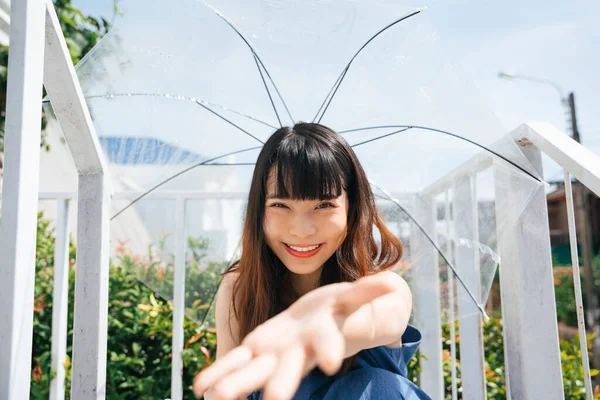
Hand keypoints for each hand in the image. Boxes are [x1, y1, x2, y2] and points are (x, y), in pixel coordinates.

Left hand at [193, 275, 395, 399]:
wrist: (315, 325)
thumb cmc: (334, 311)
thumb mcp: (349, 298)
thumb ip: (367, 293)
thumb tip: (391, 286)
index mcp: (319, 337)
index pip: (325, 344)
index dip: (326, 351)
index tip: (329, 364)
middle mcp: (295, 352)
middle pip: (289, 369)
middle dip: (280, 384)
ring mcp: (273, 353)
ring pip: (253, 370)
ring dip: (235, 384)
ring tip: (216, 398)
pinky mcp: (256, 347)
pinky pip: (235, 360)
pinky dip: (219, 372)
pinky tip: (200, 388)